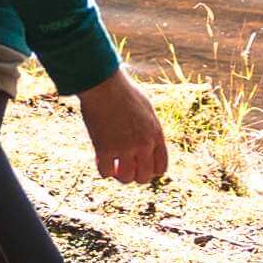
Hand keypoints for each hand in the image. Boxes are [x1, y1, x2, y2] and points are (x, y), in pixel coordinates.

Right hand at [79, 70, 170, 185]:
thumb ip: (151, 128)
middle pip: (144, 177)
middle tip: (124, 166)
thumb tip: (149, 144)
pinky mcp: (104, 148)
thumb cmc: (124, 91)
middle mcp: (143, 144)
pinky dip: (103, 169)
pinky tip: (101, 159)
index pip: (161, 167)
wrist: (103, 83)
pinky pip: (105, 172)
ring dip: (119, 175)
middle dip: (134, 175)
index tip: (140, 166)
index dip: (150, 171)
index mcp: (156, 134)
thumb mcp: (146, 109)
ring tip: (113, 165)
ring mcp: (124, 147)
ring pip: (125, 178)